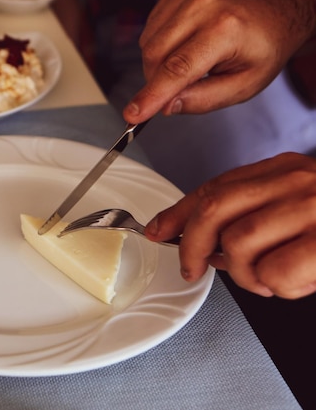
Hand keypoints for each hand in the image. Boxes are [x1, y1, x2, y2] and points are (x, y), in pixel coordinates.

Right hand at [123, 0, 315, 123]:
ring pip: (148, 42)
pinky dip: (161, 44)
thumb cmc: (264, 46)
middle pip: (154, 55)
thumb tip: (167, 106)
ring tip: (188, 63)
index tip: (133, 114)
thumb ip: (204, 100)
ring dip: (158, 63)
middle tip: (178, 89)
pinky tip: (183, 45)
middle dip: (157, 81)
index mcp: (225, 29)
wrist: (275, 11)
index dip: (151, 96)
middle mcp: (204, 5)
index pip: (177, 70)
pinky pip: (151, 27)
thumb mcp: (245, 85)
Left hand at [145, 153, 315, 298]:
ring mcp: (310, 209)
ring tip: (263, 281)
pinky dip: (273, 286)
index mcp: (283, 171)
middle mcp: (294, 183)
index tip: (157, 230)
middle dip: (192, 245)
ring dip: (241, 273)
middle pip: (214, 208)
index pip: (215, 187)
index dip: (178, 213)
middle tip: (192, 269)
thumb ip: (254, 217)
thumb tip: (210, 249)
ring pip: (238, 243)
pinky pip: (274, 271)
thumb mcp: (299, 205)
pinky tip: (289, 284)